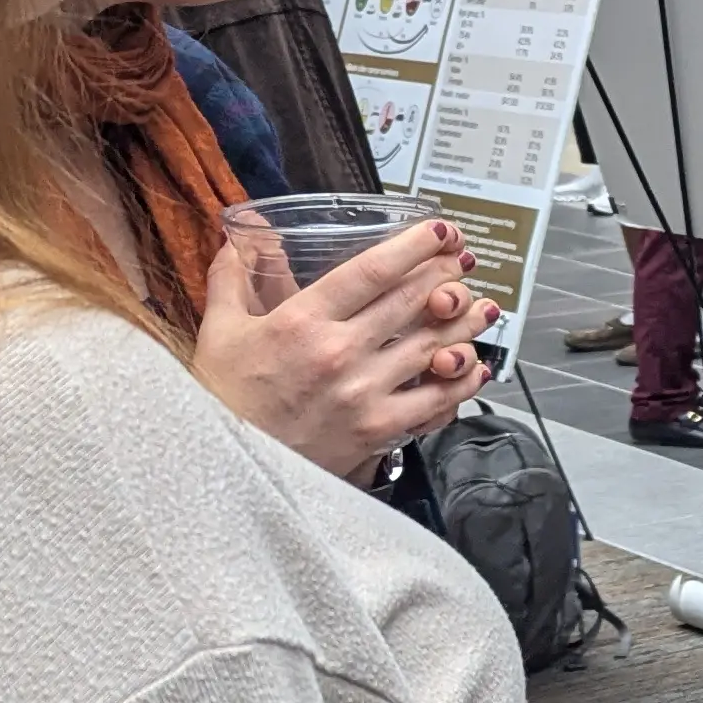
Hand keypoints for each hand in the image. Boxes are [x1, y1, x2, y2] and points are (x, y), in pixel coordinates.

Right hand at [192, 215, 493, 480]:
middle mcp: (338, 352)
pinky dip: (461, 381)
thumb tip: (242, 233)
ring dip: (464, 324)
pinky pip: (434, 401)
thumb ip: (232, 278)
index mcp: (301, 322)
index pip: (371, 271)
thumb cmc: (223, 398)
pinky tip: (476, 366)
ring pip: (432, 347)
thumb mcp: (219, 331)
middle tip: (465, 262)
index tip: (439, 233)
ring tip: (483, 306)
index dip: (413, 247)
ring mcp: (362, 393)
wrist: (221, 470)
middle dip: (445, 276)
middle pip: (411, 302)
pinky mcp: (376, 430)